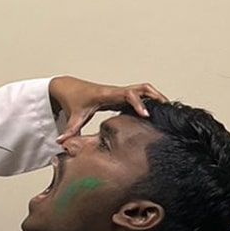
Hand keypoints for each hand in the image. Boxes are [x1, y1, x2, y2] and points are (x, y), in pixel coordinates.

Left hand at [48, 76, 166, 141]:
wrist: (69, 88)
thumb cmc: (73, 101)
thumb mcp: (73, 117)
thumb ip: (69, 130)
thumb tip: (61, 142)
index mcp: (107, 95)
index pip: (128, 95)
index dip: (138, 103)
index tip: (146, 114)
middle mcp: (116, 92)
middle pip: (142, 88)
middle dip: (155, 96)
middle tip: (168, 109)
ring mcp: (120, 93)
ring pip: (143, 90)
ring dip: (155, 96)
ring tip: (168, 109)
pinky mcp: (121, 97)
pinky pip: (139, 95)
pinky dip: (149, 100)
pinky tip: (157, 111)